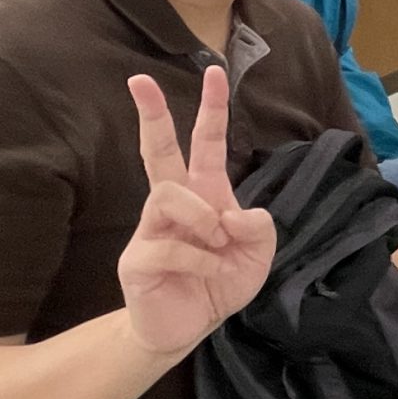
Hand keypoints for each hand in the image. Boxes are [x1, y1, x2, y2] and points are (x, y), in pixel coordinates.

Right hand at [117, 66, 274, 355]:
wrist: (190, 329)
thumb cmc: (221, 283)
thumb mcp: (258, 255)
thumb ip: (260, 229)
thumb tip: (237, 214)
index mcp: (206, 194)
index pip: (206, 142)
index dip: (212, 108)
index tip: (214, 69)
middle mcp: (174, 204)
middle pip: (158, 151)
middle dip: (152, 114)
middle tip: (139, 80)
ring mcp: (151, 229)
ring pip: (168, 195)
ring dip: (202, 218)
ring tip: (217, 244)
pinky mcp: (137, 260)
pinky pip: (168, 245)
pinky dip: (201, 261)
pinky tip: (210, 275)